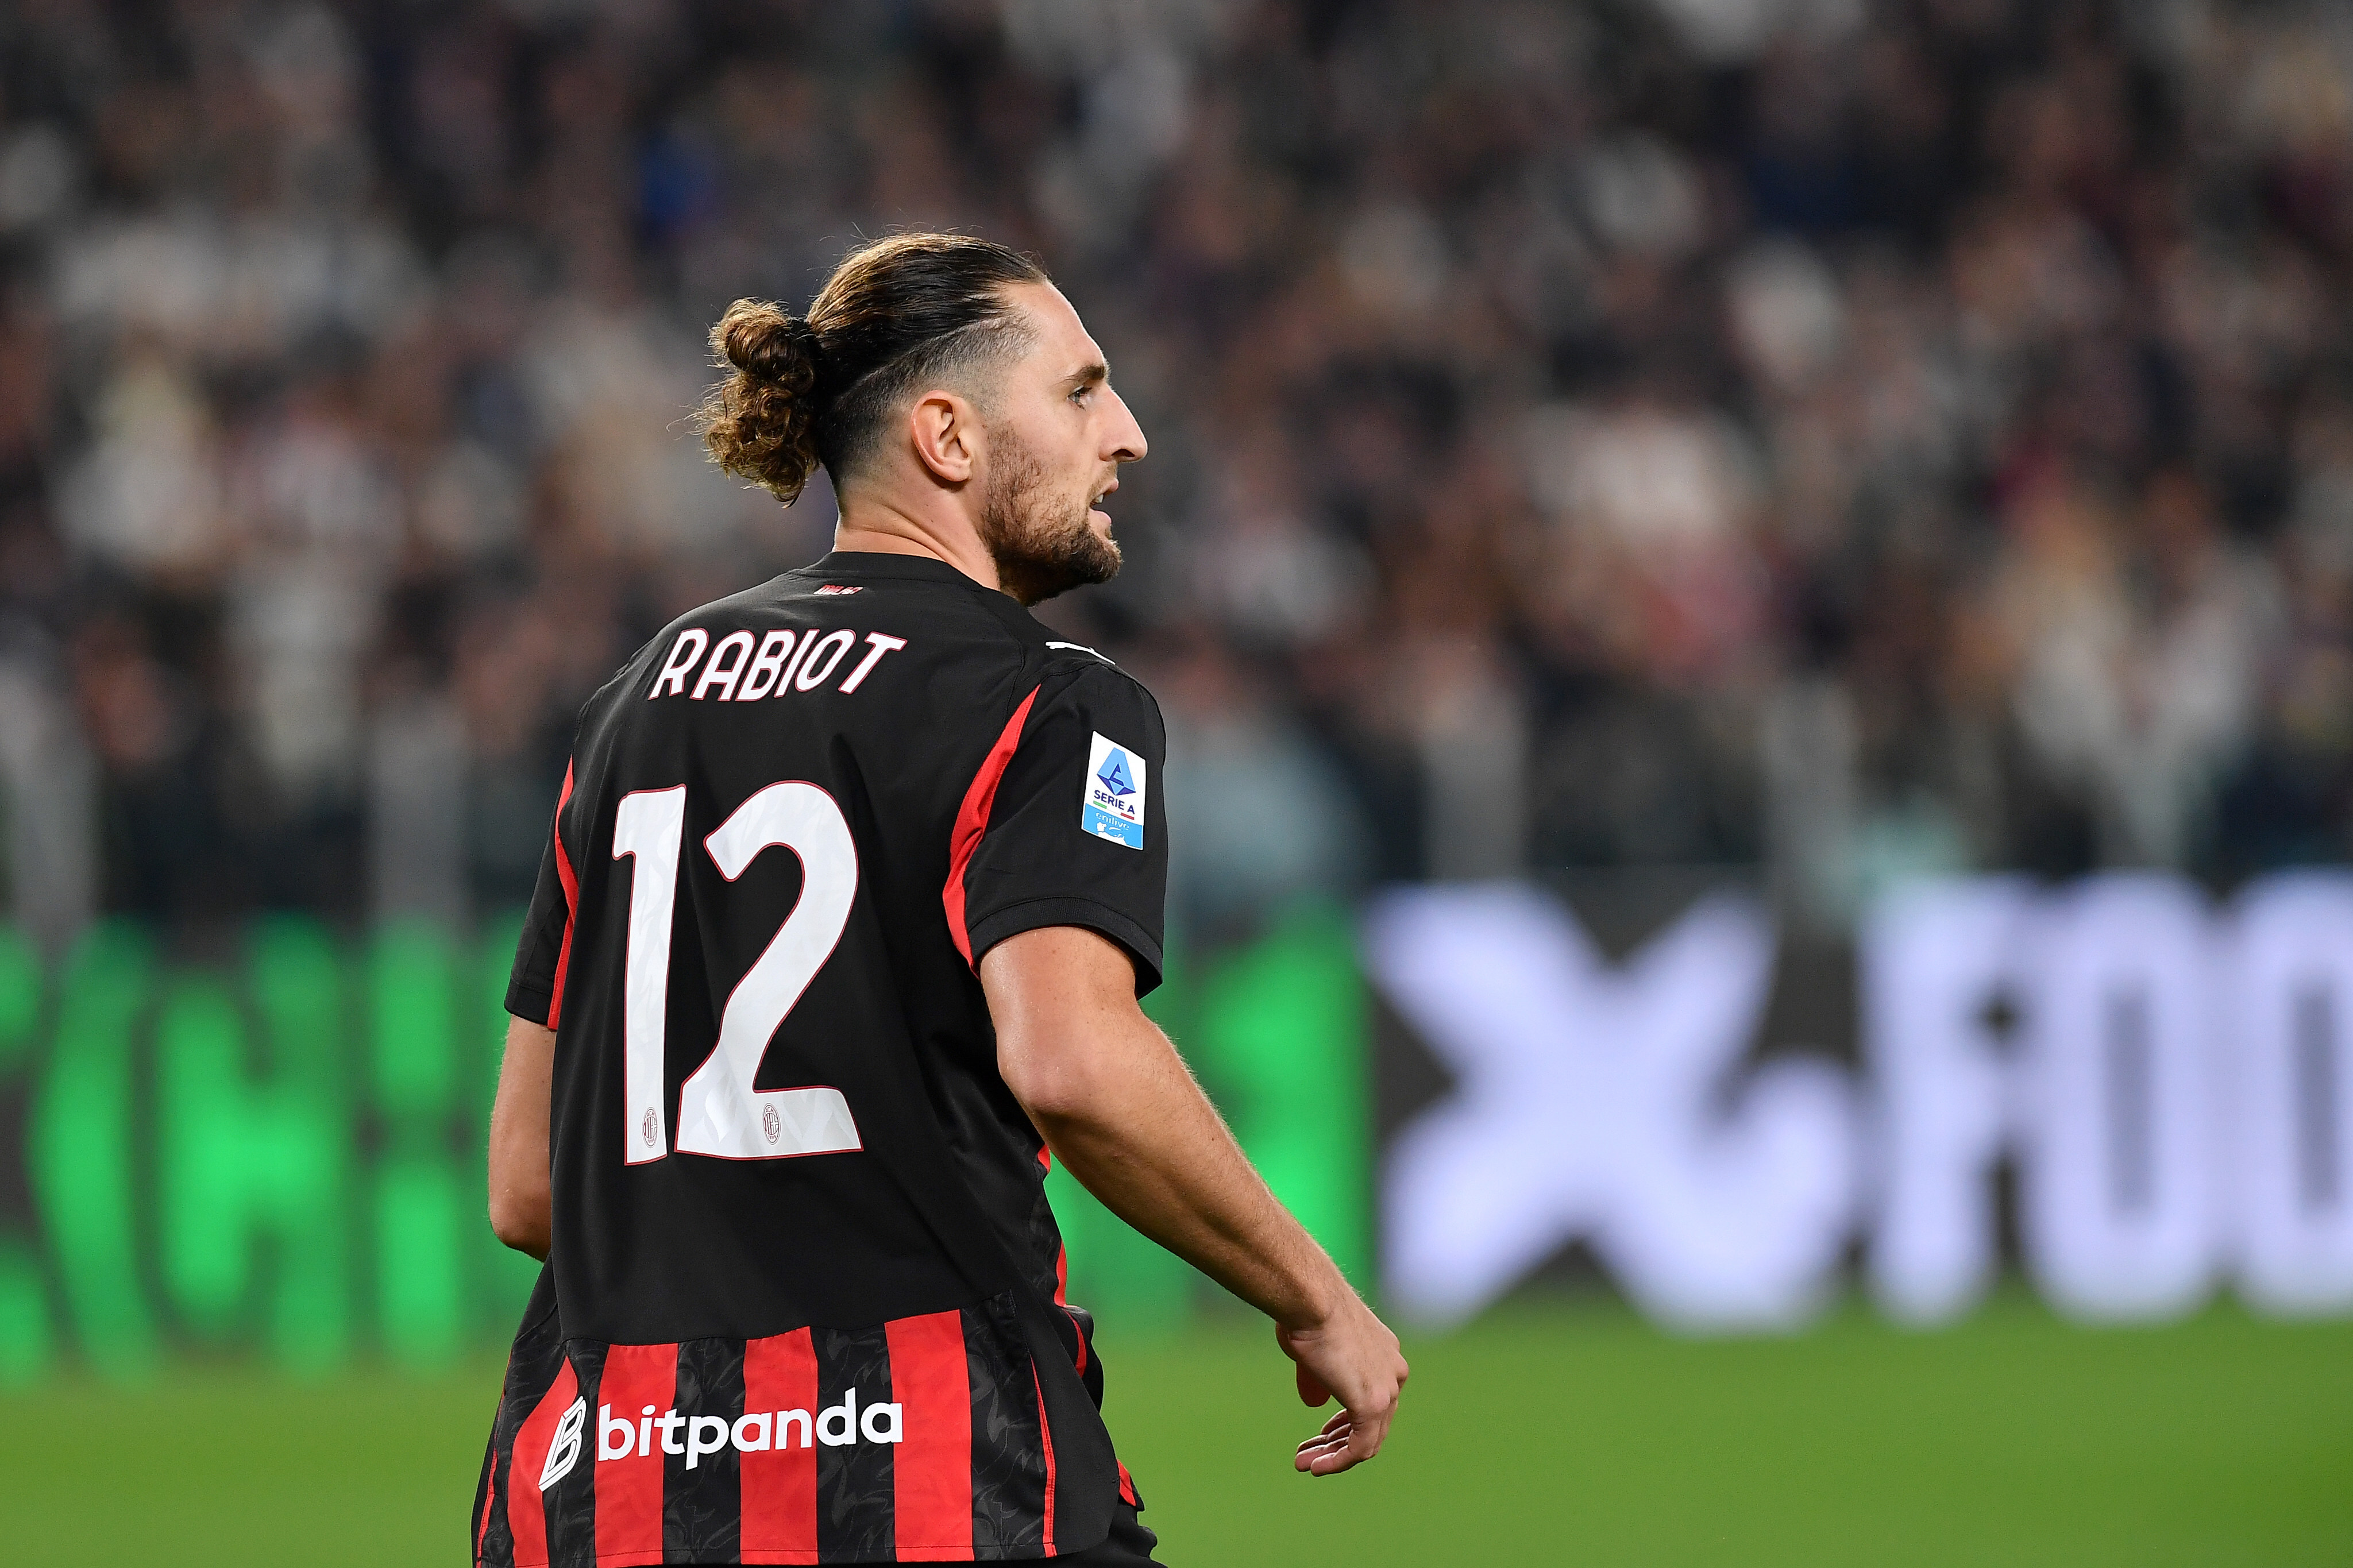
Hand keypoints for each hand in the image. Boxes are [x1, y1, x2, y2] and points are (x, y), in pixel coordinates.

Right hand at [1275, 1294, 1408, 1475]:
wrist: (1312, 1301)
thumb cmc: (1307, 1314)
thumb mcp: (1314, 1348)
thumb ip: (1319, 1377)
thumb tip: (1315, 1402)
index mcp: (1386, 1353)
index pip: (1374, 1400)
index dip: (1344, 1421)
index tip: (1321, 1432)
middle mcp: (1394, 1372)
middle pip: (1372, 1422)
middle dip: (1336, 1441)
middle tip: (1308, 1454)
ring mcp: (1388, 1390)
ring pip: (1366, 1440)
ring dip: (1333, 1456)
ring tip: (1304, 1464)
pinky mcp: (1374, 1406)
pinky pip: (1359, 1448)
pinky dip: (1338, 1461)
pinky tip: (1316, 1467)